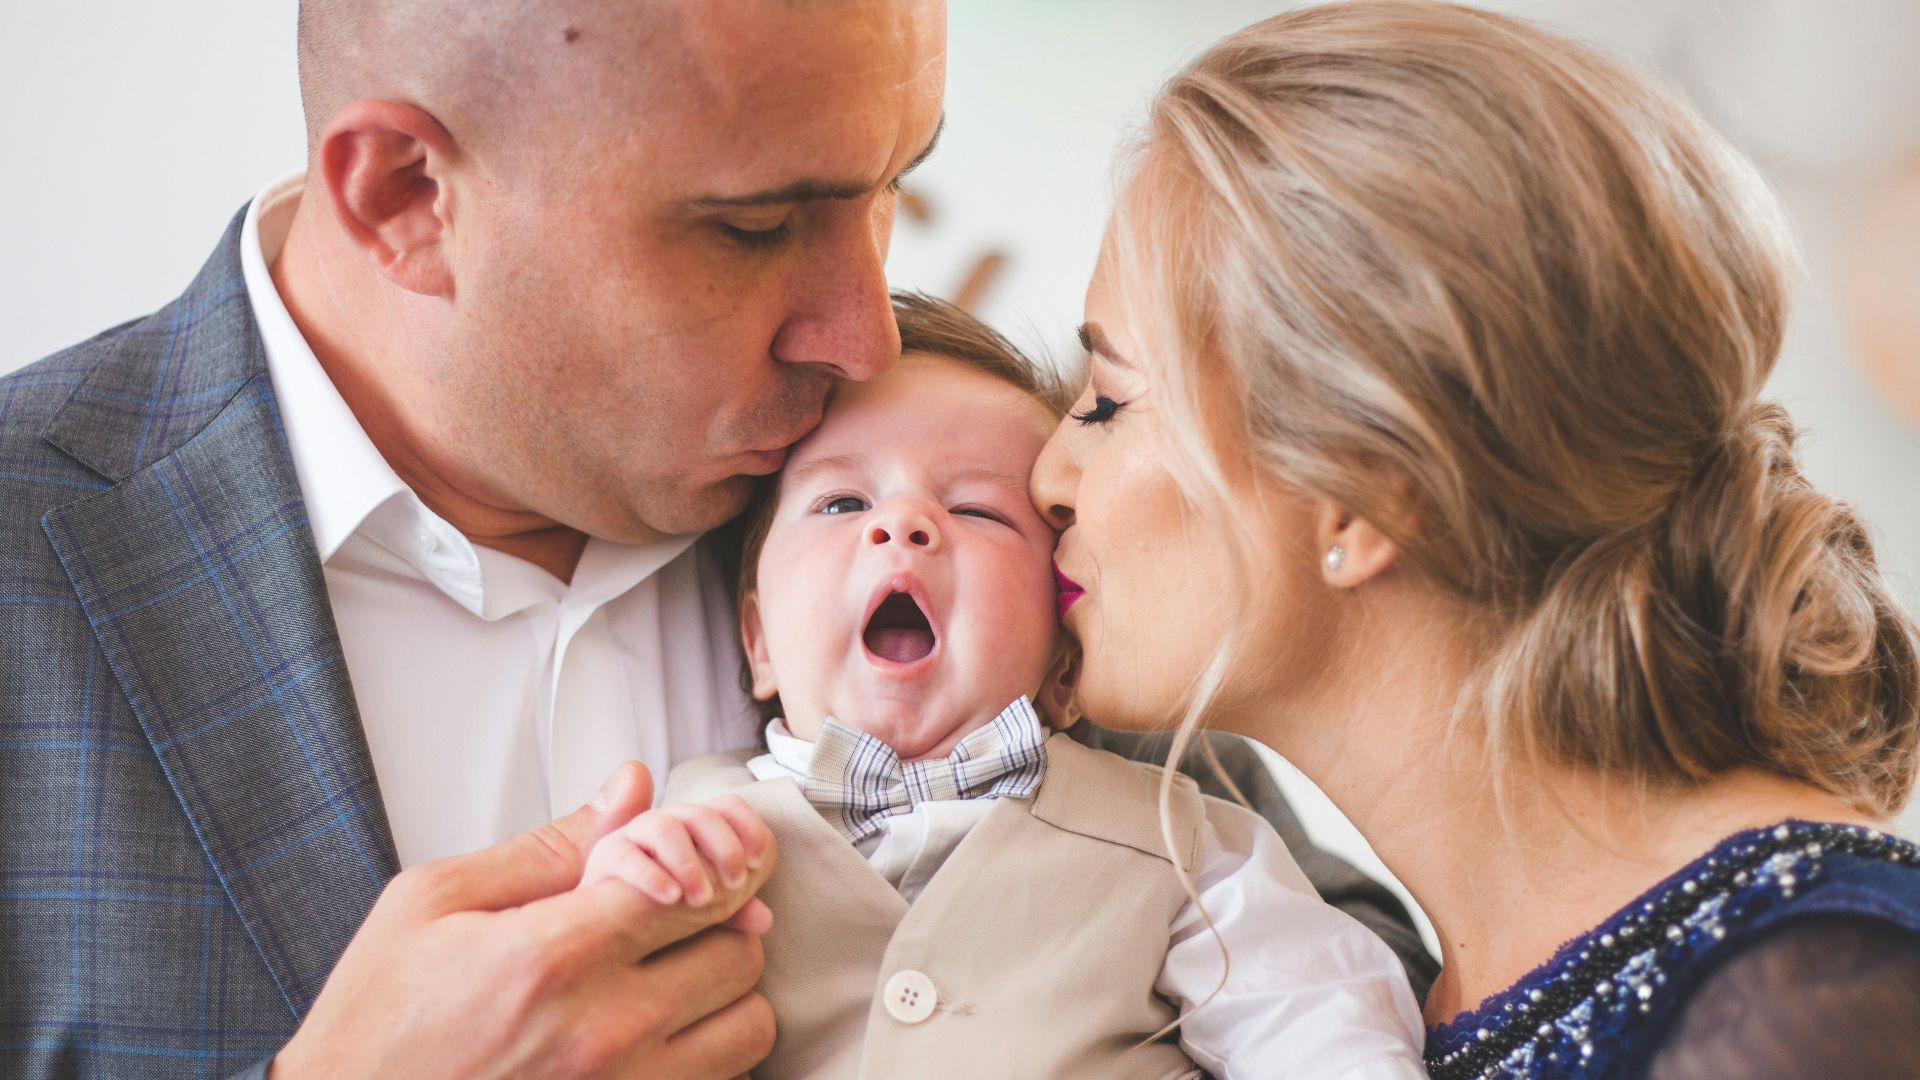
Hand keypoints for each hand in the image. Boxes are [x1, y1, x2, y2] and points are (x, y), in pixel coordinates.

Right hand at [270, 762, 777, 1079]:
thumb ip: (549, 845)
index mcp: (553, 956)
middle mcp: (603, 1032)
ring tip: (673, 977)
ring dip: (725, 992)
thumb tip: (629, 789)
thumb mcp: (433, 903)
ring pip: (749, 1023)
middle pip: (736, 949)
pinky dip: (712, 1054)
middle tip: (672, 915)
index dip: (704, 860)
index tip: (690, 858)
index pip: (695, 885)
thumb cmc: (378, 1025)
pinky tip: (665, 1035)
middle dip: (715, 920)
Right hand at [580, 796, 774, 935]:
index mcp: (695, 828)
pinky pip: (627, 856)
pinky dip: (651, 875)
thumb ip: (733, 910)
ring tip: (702, 900)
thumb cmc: (660, 907)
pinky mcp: (606, 856)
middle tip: (736, 885)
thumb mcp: (703, 907)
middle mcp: (667, 824)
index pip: (727, 807)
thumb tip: (765, 919)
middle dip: (725, 848)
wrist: (605, 920)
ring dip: (690, 863)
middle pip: (701, 815)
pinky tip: (670, 897)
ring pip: (665, 828)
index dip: (748, 827)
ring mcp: (635, 836)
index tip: (757, 862)